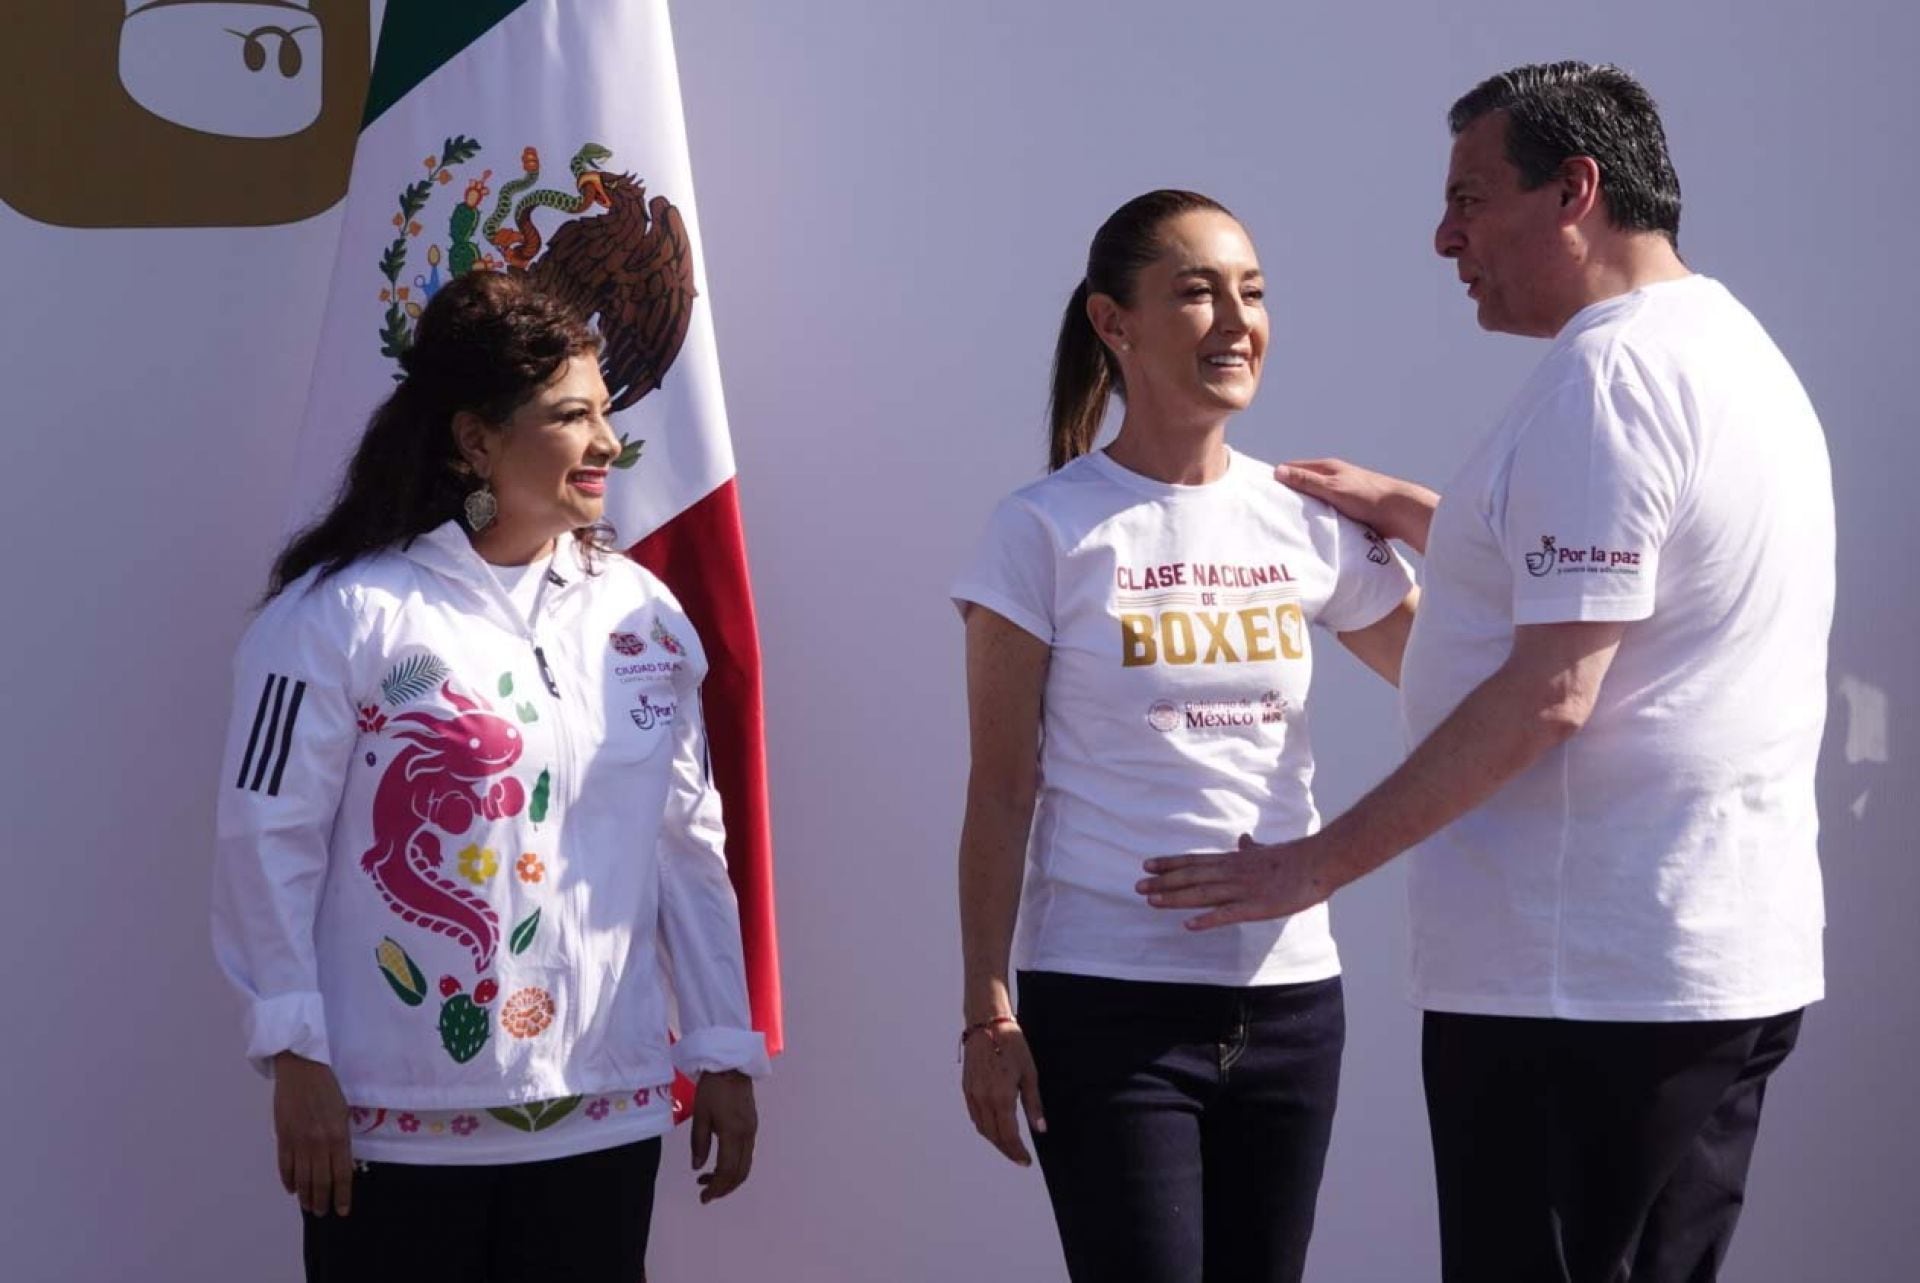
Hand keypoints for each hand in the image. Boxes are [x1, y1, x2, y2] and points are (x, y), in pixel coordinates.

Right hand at [272, 1051, 353, 1216]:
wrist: (301, 1070)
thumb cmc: (328, 1089)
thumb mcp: (343, 1113)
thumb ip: (341, 1140)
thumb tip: (340, 1165)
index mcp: (338, 1136)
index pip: (341, 1174)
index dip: (342, 1195)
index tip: (342, 1210)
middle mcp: (319, 1143)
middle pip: (321, 1181)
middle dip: (322, 1201)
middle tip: (322, 1213)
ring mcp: (298, 1142)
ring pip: (302, 1178)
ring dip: (306, 1195)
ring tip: (309, 1207)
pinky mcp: (282, 1138)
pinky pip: (285, 1166)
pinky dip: (289, 1180)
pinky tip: (292, 1189)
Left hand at [690, 1070, 757, 1203]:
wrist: (731, 1065)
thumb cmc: (712, 1088)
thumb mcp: (700, 1115)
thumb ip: (699, 1143)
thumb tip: (698, 1167)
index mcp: (733, 1133)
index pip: (728, 1171)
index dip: (716, 1188)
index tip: (703, 1197)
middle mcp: (747, 1135)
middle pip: (740, 1173)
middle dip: (724, 1188)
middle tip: (705, 1194)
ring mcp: (752, 1130)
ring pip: (745, 1165)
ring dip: (728, 1178)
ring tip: (707, 1179)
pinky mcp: (752, 1125)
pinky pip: (746, 1154)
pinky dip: (734, 1166)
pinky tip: (719, 1162)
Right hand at [960, 1018, 1044, 1166]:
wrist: (987, 1024)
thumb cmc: (1012, 1044)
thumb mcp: (1029, 1074)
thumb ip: (1034, 1104)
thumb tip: (1040, 1129)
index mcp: (1001, 1097)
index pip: (1009, 1135)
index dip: (1017, 1152)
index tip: (1026, 1161)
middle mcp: (984, 1099)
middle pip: (994, 1136)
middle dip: (1007, 1150)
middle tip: (1019, 1157)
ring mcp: (972, 1094)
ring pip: (983, 1128)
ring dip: (995, 1141)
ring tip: (1009, 1146)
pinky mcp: (967, 1088)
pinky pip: (975, 1116)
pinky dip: (985, 1127)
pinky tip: (995, 1127)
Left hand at [1137, 833, 1336, 929]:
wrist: (1319, 862)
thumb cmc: (1294, 858)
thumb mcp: (1266, 850)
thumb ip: (1251, 848)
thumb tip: (1243, 839)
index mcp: (1234, 860)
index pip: (1195, 861)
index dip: (1169, 863)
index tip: (1147, 865)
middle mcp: (1232, 873)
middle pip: (1191, 877)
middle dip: (1163, 883)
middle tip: (1137, 887)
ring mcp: (1243, 889)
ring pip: (1203, 894)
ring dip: (1176, 898)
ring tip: (1152, 902)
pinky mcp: (1257, 907)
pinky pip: (1228, 914)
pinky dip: (1208, 919)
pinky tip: (1190, 926)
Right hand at [1276, 458, 1435, 551]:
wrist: (1400, 512)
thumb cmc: (1366, 497)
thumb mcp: (1332, 488)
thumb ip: (1306, 481)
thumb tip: (1277, 471)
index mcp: (1328, 467)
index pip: (1293, 468)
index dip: (1278, 477)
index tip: (1262, 491)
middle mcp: (1333, 477)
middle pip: (1303, 483)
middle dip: (1289, 494)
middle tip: (1271, 510)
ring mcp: (1342, 492)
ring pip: (1315, 499)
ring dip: (1304, 508)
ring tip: (1289, 522)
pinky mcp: (1350, 507)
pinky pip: (1327, 511)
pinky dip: (1318, 517)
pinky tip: (1312, 530)